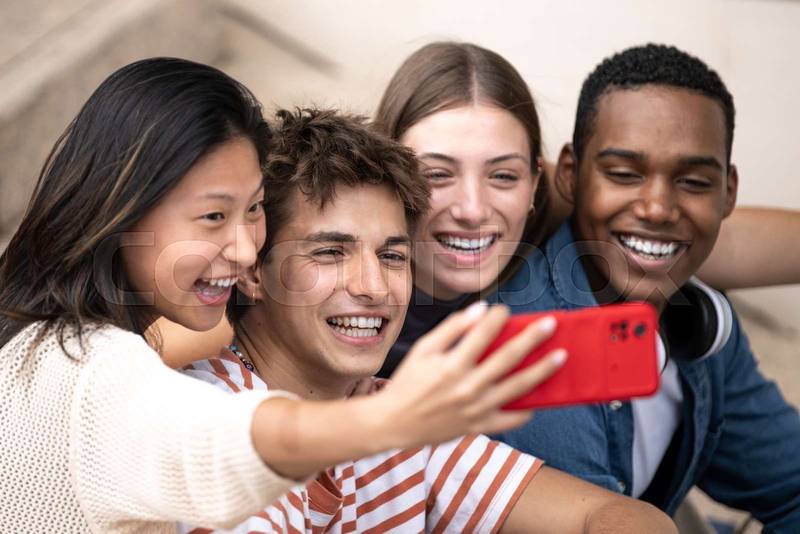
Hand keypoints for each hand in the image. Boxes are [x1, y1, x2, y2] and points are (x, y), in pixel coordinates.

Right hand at [368, 302, 566, 450]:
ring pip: (518, 388)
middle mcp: (467, 387)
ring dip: (542, 371)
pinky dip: (526, 410)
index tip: (506, 309)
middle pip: (508, 358)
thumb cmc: (408, 382)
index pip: (482, 334)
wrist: (394, 423)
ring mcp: (475, 409)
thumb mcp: (423, 349)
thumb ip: (452, 328)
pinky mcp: (478, 427)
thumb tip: (480, 309)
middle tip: (551, 323)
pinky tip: (539, 398)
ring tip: (561, 356)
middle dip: (532, 338)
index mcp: (451, 364)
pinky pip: (510, 420)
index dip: (497, 318)